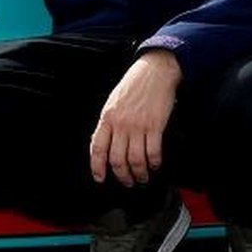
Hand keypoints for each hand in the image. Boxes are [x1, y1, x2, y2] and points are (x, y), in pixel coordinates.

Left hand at [89, 51, 181, 187]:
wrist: (155, 71)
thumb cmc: (134, 85)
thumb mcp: (113, 102)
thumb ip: (108, 123)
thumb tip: (105, 144)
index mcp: (107, 117)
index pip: (97, 148)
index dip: (97, 167)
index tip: (100, 178)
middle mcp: (121, 124)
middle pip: (117, 159)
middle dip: (122, 176)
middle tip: (127, 181)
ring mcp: (138, 125)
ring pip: (135, 160)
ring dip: (139, 173)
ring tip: (142, 177)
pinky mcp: (155, 125)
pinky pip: (153, 152)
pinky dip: (154, 163)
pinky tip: (155, 165)